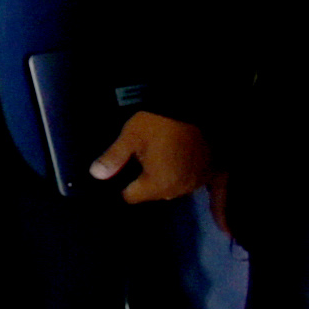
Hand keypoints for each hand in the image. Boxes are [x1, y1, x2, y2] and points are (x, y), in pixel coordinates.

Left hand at [92, 107, 212, 206]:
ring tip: (163, 158)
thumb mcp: (130, 137)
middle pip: (155, 194)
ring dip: (168, 179)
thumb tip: (95, 174)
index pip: (132, 196)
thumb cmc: (157, 122)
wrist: (193, 107)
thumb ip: (113, 158)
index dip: (123, 186)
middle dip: (147, 182)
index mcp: (158, 185)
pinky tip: (207, 201)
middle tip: (144, 159)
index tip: (122, 174)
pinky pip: (205, 187)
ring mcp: (198, 182)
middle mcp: (179, 189)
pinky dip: (201, 190)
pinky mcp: (212, 172)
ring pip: (175, 188)